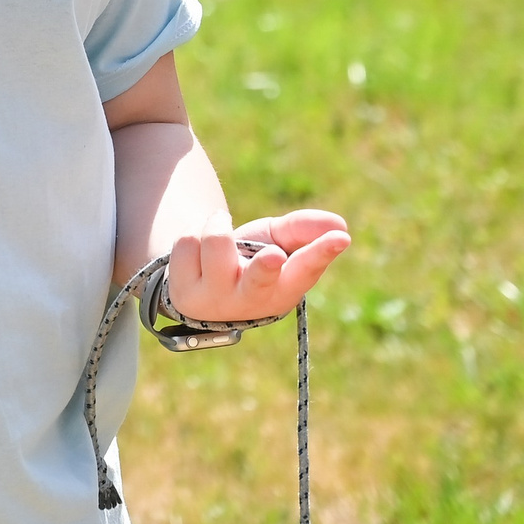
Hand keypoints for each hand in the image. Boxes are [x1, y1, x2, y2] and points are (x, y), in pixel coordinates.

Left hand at [164, 208, 349, 322]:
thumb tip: (339, 225)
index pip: (306, 269)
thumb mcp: (277, 241)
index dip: (322, 253)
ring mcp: (216, 300)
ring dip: (217, 223)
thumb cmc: (250, 258)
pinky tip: (198, 251)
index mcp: (285, 288)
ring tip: (221, 232)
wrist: (200, 279)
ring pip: (215, 241)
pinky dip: (194, 232)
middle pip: (259, 279)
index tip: (341, 238)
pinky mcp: (183, 293)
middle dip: (266, 267)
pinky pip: (187, 241)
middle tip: (273, 256)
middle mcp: (252, 300)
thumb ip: (303, 230)